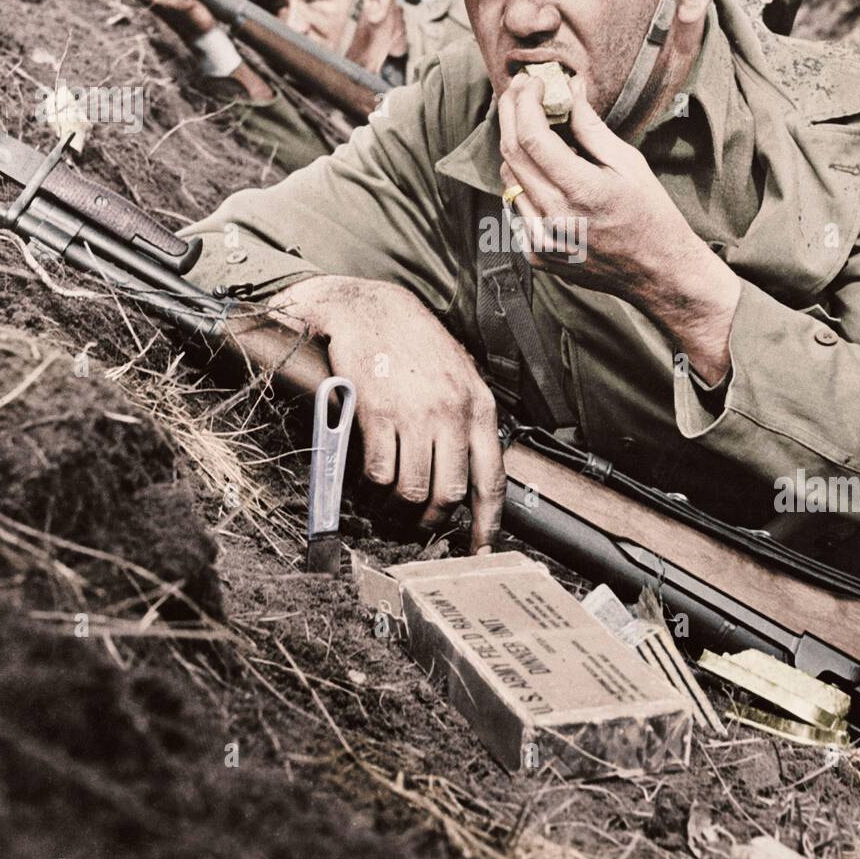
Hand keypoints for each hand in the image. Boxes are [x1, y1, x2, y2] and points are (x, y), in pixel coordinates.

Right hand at [272, 276, 504, 551]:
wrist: (369, 308)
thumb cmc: (415, 344)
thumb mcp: (459, 375)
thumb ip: (468, 419)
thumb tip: (471, 471)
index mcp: (479, 407)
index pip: (491, 478)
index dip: (488, 523)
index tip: (481, 549)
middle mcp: (452, 413)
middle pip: (450, 493)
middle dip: (433, 519)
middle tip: (419, 524)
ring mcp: (414, 415)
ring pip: (412, 489)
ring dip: (398, 507)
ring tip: (389, 504)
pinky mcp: (377, 415)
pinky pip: (377, 472)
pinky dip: (371, 487)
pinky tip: (367, 482)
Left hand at [498, 72, 739, 381]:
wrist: (658, 272)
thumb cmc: (651, 214)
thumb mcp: (628, 163)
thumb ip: (590, 127)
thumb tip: (569, 88)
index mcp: (582, 192)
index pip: (532, 138)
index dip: (524, 103)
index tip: (532, 82)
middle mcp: (555, 219)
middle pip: (512, 155)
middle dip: (511, 114)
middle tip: (520, 91)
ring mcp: (542, 241)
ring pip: (510, 180)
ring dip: (515, 147)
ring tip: (532, 124)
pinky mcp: (537, 255)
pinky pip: (517, 208)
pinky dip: (524, 181)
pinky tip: (542, 170)